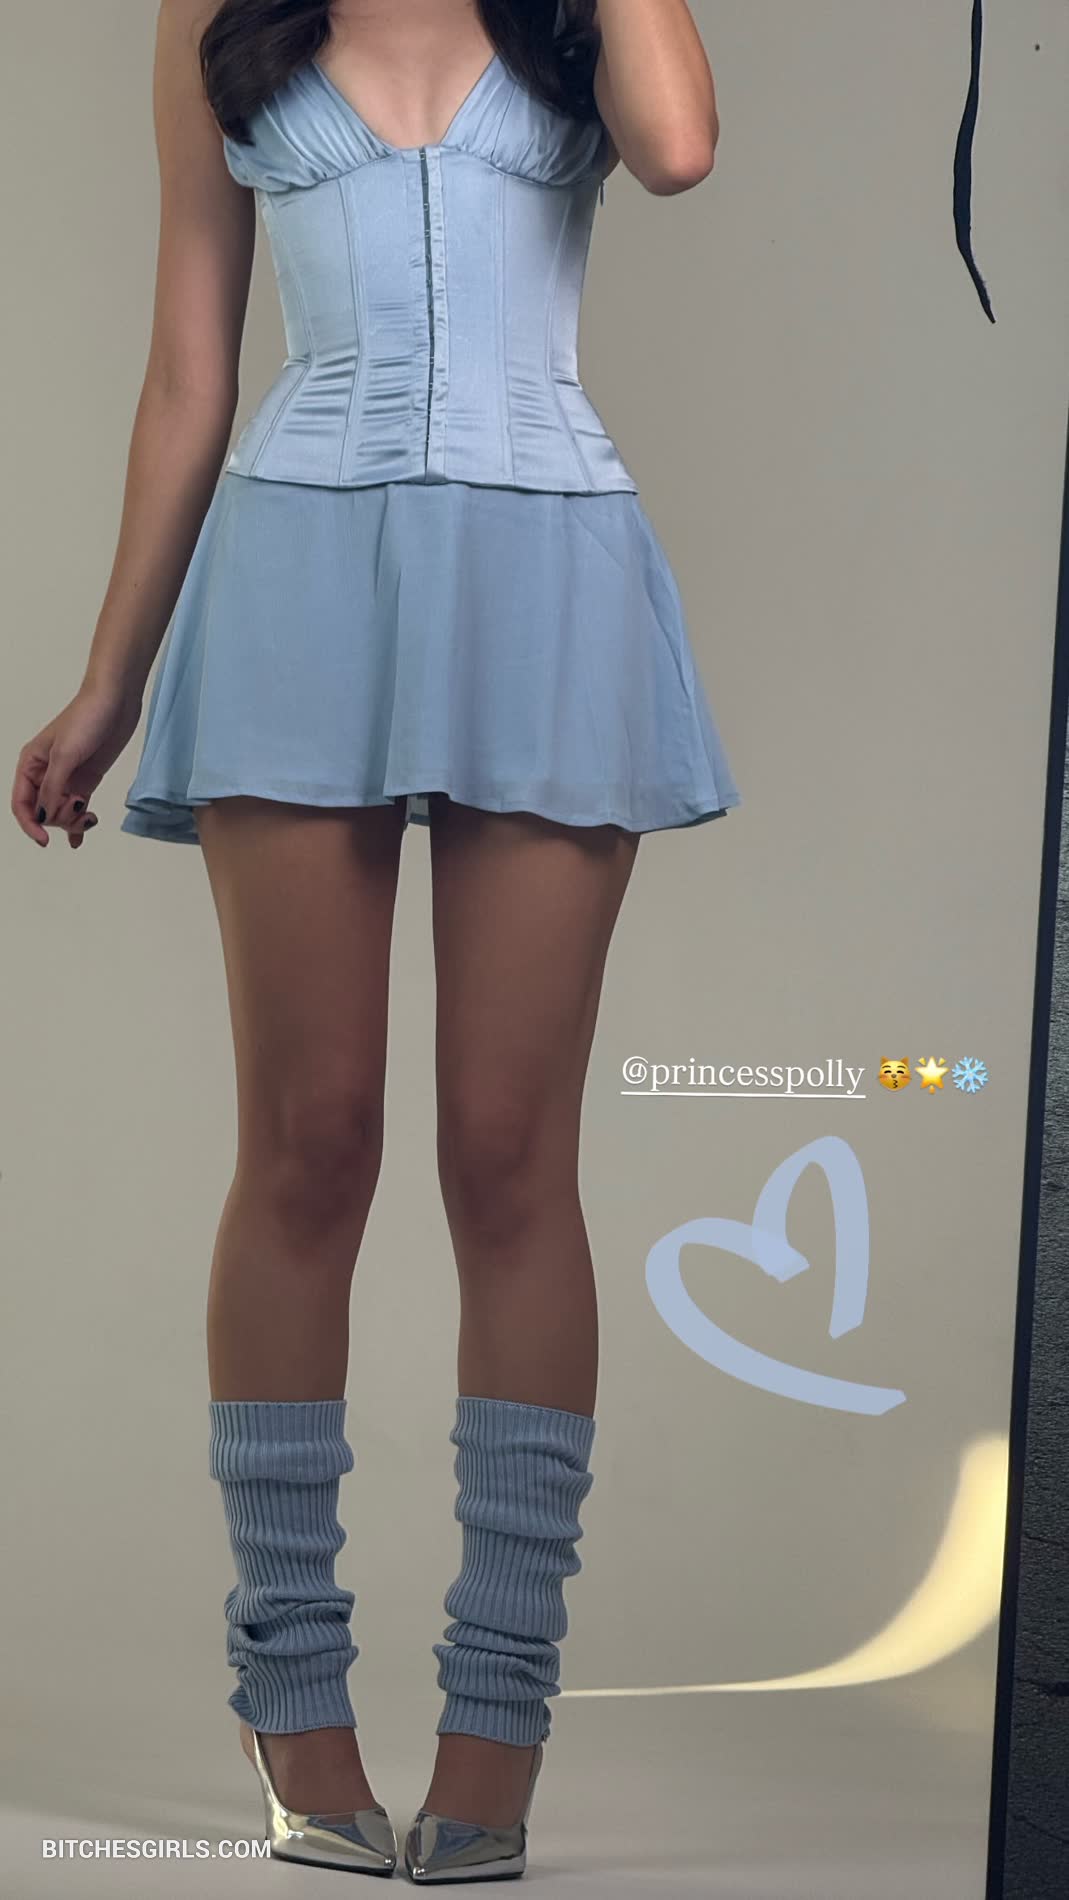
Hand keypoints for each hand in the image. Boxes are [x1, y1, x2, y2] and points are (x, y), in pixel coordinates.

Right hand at [11, 677, 143, 848]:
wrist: (116, 702)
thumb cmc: (86, 719)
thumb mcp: (65, 755)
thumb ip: (52, 788)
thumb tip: (41, 816)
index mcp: (30, 764)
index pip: (21, 803)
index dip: (30, 824)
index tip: (44, 839)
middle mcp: (45, 773)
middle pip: (43, 811)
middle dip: (58, 818)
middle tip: (78, 809)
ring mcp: (67, 778)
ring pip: (61, 812)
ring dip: (72, 822)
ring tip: (90, 818)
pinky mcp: (86, 779)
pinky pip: (76, 807)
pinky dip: (77, 822)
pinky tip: (78, 840)